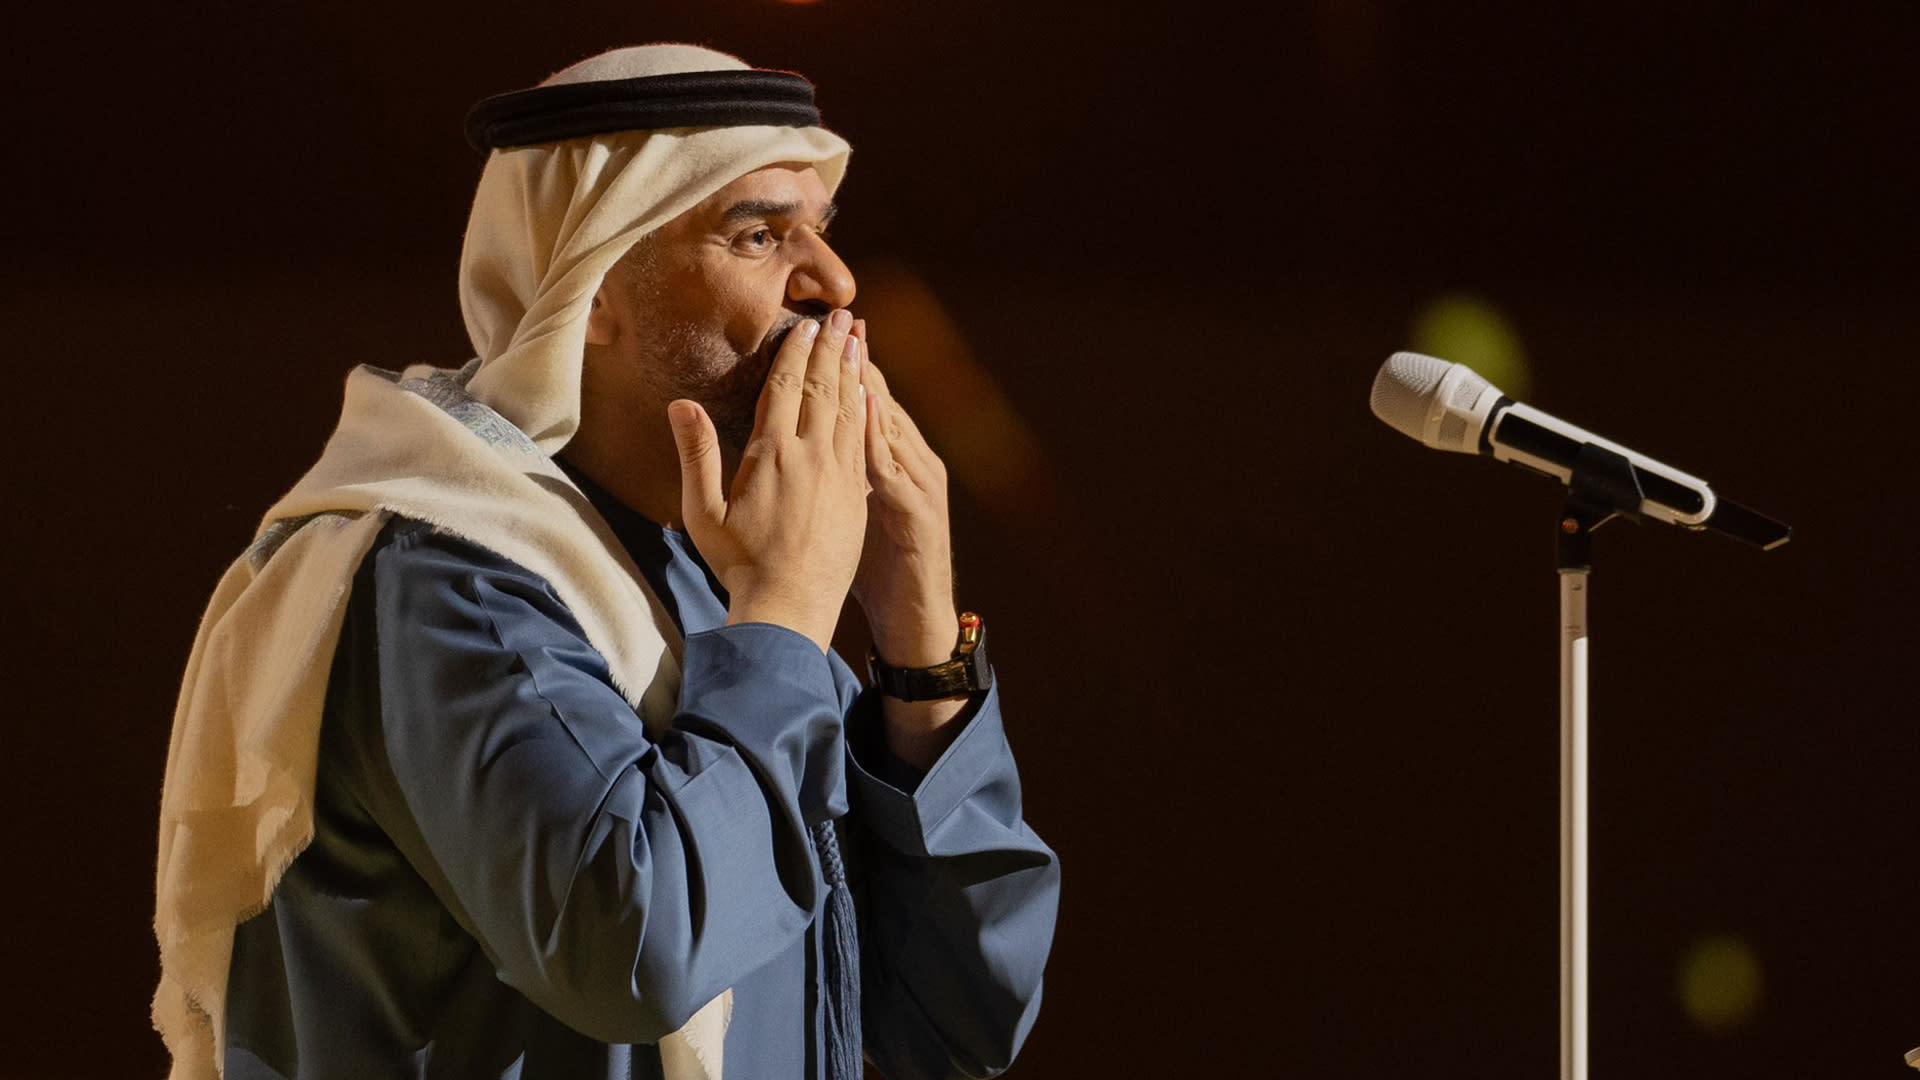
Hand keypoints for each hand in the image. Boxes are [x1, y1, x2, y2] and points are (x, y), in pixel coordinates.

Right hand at [668, 308, 867, 651]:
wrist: (790, 607)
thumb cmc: (739, 563)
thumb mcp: (702, 512)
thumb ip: (695, 454)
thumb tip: (681, 405)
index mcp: (772, 455)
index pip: (787, 387)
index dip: (797, 352)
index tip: (806, 324)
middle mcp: (811, 456)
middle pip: (824, 387)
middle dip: (833, 348)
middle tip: (843, 316)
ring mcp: (840, 474)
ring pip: (851, 408)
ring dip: (855, 369)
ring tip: (859, 338)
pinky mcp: (858, 493)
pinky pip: (864, 437)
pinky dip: (867, 406)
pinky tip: (870, 390)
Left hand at [850, 321, 957, 668]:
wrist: (913, 614)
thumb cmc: (877, 567)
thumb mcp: (855, 512)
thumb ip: (833, 473)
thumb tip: (800, 442)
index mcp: (883, 462)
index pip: (858, 405)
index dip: (841, 367)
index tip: (818, 329)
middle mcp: (904, 463)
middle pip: (877, 402)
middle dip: (858, 360)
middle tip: (841, 318)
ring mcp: (915, 483)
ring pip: (892, 426)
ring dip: (873, 387)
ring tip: (854, 349)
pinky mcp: (918, 510)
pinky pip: (897, 467)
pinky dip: (884, 437)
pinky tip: (871, 410)